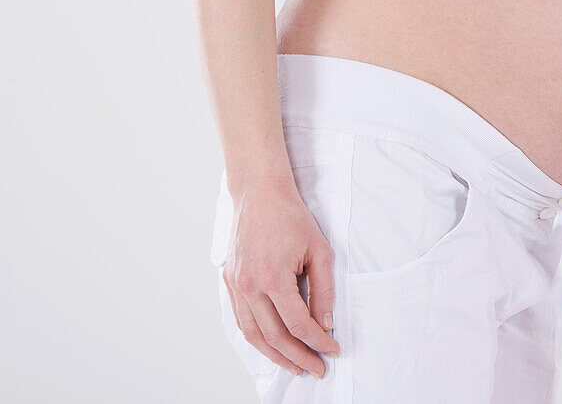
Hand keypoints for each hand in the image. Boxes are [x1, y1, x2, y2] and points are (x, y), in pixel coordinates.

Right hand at [223, 175, 340, 377]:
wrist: (259, 193)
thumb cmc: (291, 218)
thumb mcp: (320, 251)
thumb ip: (323, 291)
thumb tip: (326, 324)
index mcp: (272, 278)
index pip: (297, 324)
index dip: (317, 342)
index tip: (333, 350)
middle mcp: (249, 286)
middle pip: (274, 336)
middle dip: (298, 357)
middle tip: (316, 369)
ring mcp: (235, 284)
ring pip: (253, 334)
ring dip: (275, 354)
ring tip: (295, 365)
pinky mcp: (229, 280)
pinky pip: (241, 319)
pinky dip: (256, 337)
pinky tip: (272, 345)